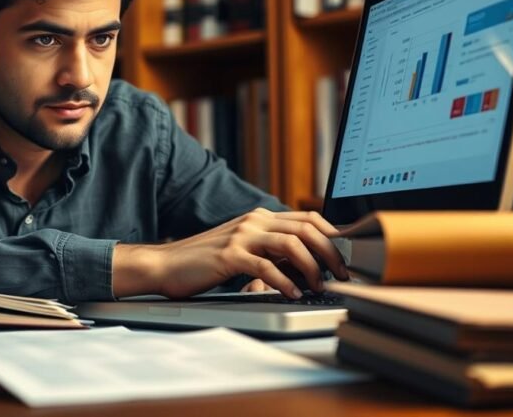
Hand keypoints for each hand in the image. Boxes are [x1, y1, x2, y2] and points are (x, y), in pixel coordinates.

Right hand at [112, 209, 348, 299]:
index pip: (308, 218)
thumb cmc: (203, 262)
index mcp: (259, 217)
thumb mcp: (242, 249)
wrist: (165, 265)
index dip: (333, 236)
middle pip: (306, 229)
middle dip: (331, 253)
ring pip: (291, 244)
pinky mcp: (229, 256)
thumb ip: (269, 250)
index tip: (346, 257)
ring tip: (319, 286)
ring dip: (312, 268)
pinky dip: (285, 282)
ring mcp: (241, 236)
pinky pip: (265, 266)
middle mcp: (253, 221)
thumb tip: (307, 264)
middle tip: (341, 275)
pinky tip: (292, 294)